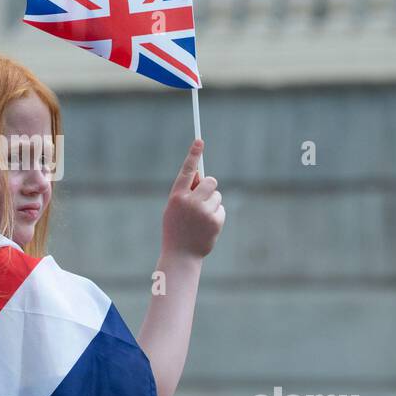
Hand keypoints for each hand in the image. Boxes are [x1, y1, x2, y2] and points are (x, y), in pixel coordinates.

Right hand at [161, 139, 224, 258]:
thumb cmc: (176, 229)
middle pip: (210, 181)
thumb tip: (201, 176)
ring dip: (212, 203)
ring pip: (217, 196)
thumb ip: (185, 192)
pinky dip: (216, 216)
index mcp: (176, 197)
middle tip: (203, 199)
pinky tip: (207, 227)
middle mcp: (190, 202)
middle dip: (209, 187)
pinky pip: (221, 209)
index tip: (199, 140)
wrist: (180, 255)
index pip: (186, 171)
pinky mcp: (215, 221)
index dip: (193, 155)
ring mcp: (203, 212)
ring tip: (201, 219)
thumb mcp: (174, 208)